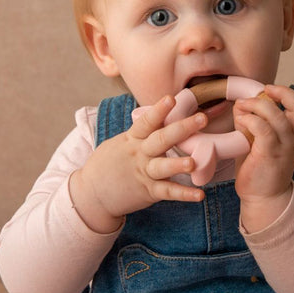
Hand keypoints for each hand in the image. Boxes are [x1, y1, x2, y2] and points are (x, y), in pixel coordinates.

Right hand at [70, 95, 206, 232]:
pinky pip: (167, 192)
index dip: (159, 110)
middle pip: (161, 139)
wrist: (91, 193)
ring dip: (178, 164)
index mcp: (133, 139)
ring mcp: (143, 173)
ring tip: (193, 162)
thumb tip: (159, 116)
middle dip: (182, 128)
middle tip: (202, 118)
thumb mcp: (120, 143)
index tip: (171, 98)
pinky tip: (200, 194)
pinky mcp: (148, 192)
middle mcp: (139, 154)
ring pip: (163, 167)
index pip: (146, 121)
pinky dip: (184, 194)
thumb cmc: (108, 164)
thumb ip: (140, 132)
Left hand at [233, 85, 293, 231]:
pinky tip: (240, 121)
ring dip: (258, 106)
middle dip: (281, 93)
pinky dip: (251, 120)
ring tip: (242, 106)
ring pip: (278, 117)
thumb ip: (251, 122)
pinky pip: (264, 131)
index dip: (286, 93)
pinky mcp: (270, 155)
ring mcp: (283, 147)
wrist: (263, 198)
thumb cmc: (259, 168)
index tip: (267, 89)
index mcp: (292, 133)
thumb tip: (240, 105)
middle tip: (260, 92)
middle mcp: (292, 138)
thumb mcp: (256, 140)